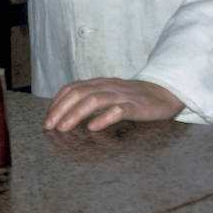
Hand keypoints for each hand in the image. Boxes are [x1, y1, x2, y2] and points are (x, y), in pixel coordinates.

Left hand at [43, 78, 184, 131]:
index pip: (71, 88)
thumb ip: (90, 100)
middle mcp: (107, 86)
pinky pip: (119, 110)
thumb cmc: (133, 98)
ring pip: (94, 100)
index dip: (57, 102)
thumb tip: (65, 115)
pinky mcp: (137, 106)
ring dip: (76, 114)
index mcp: (99, 83)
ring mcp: (122, 96)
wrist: (166, 93)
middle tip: (49, 126)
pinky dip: (104, 118)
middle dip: (60, 109)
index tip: (47, 119)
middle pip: (79, 93)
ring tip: (63, 128)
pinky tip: (93, 127)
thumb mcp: (109, 94)